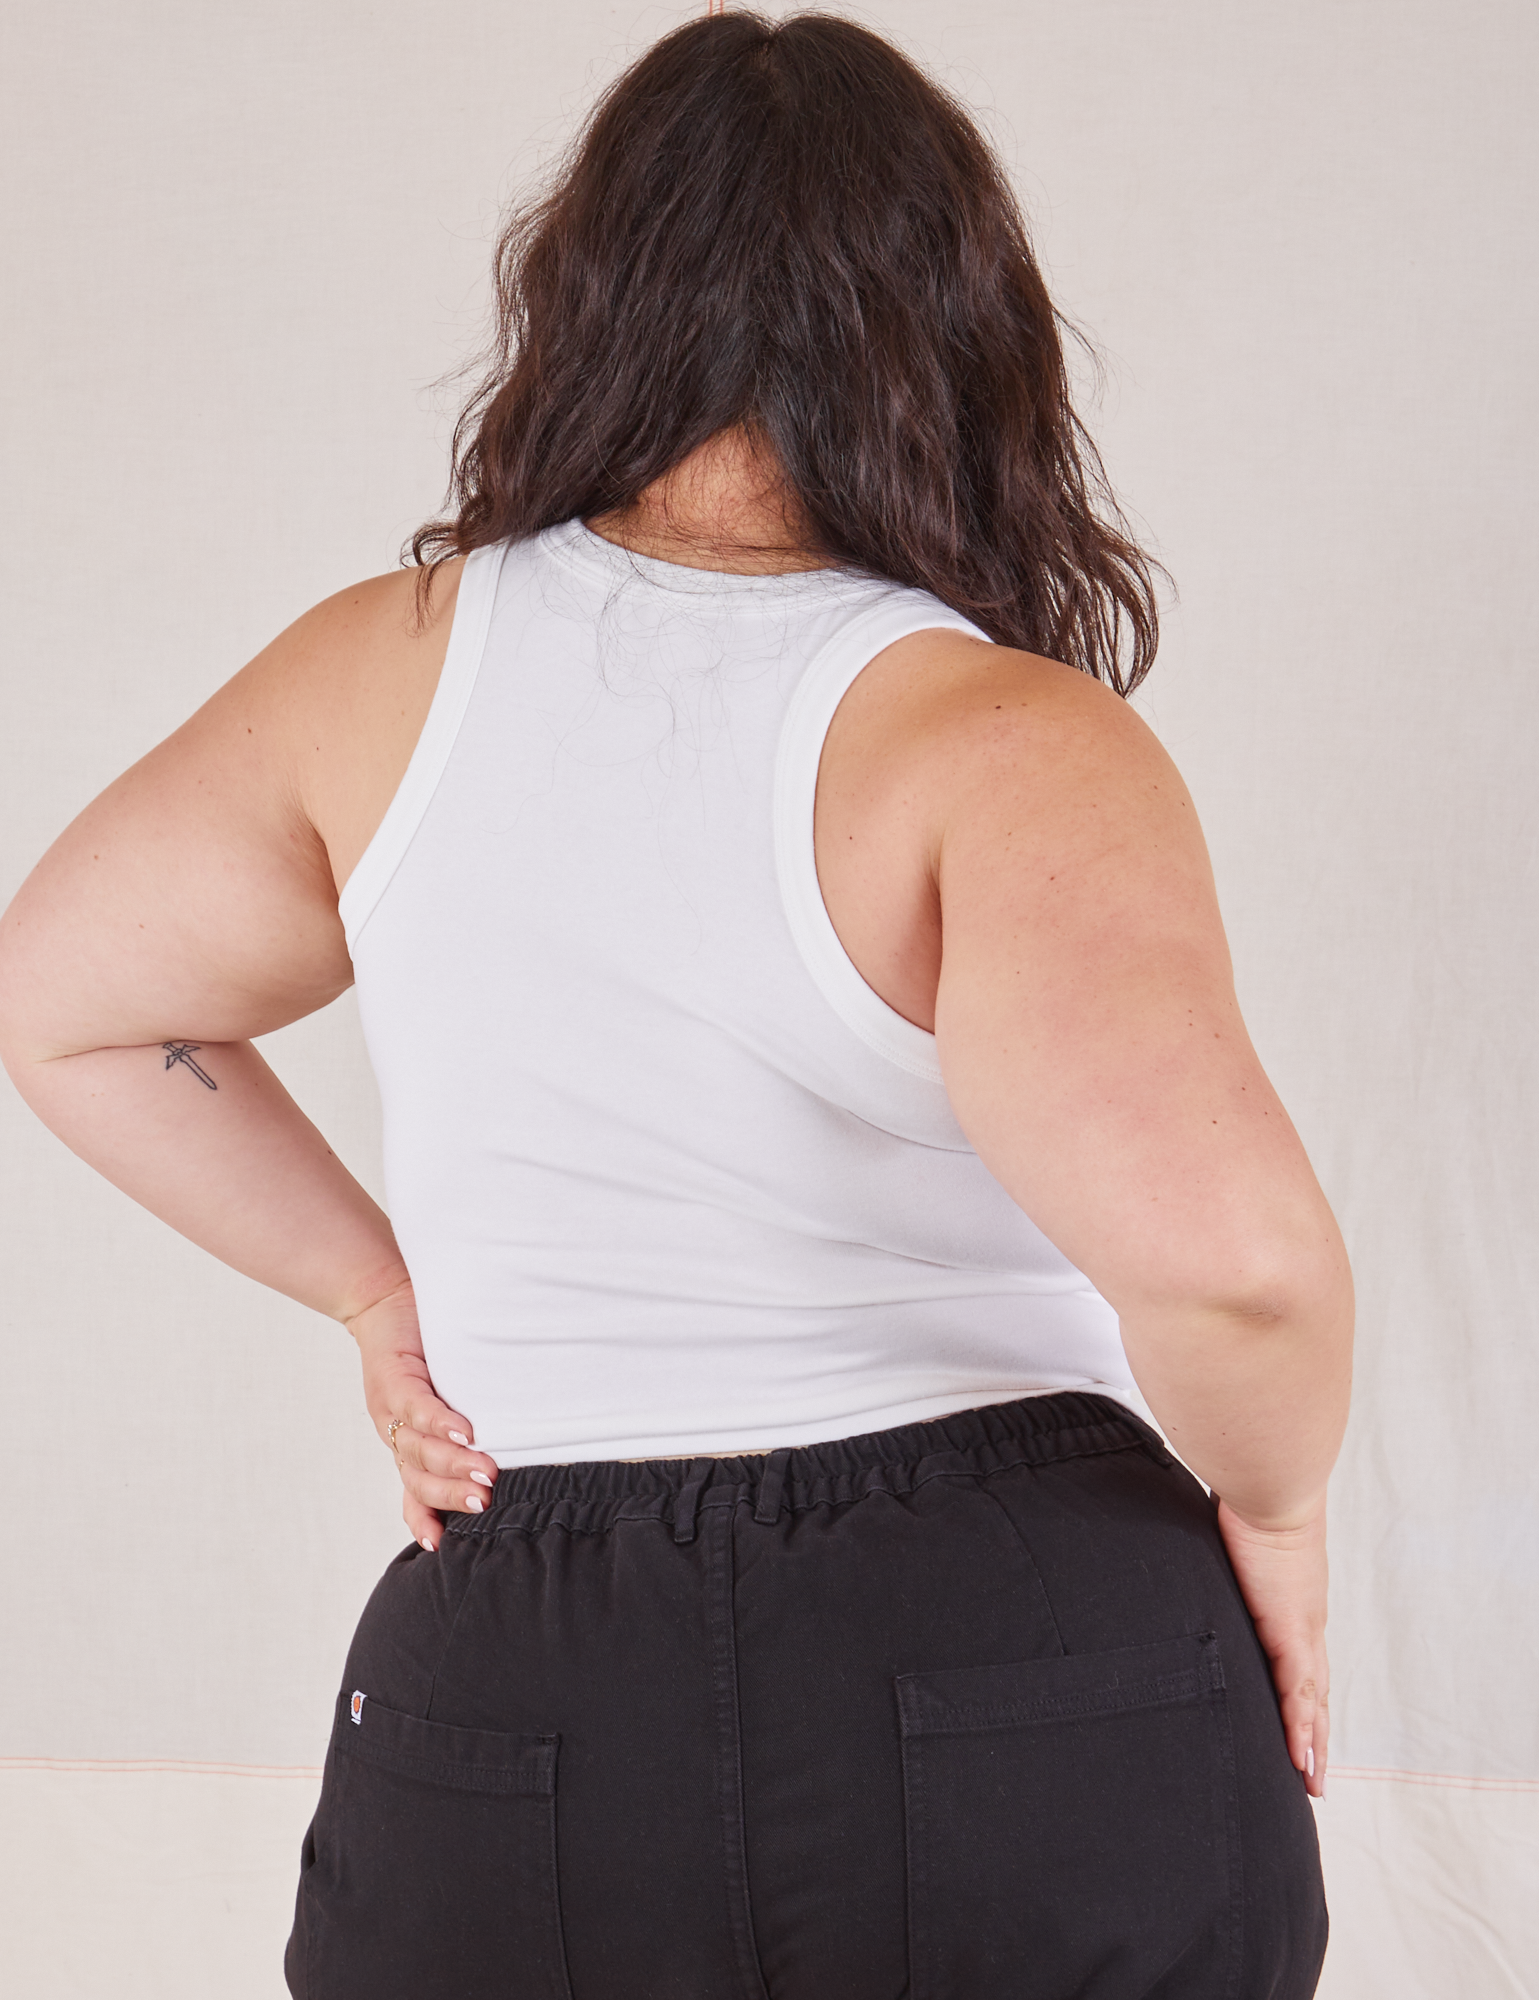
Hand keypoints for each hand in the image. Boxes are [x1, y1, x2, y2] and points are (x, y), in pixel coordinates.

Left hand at [345, 1279, 500, 1551]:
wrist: (385, 1297)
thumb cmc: (424, 1349)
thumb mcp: (442, 1395)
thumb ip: (465, 1427)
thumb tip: (513, 1448)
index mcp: (409, 1445)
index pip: (415, 1493)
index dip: (426, 1519)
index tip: (443, 1547)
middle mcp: (397, 1434)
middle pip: (418, 1479)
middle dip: (451, 1495)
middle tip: (485, 1503)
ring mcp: (392, 1408)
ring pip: (418, 1449)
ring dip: (453, 1464)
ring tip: (485, 1473)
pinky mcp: (394, 1376)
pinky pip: (417, 1407)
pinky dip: (441, 1421)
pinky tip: (465, 1430)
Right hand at [1215, 1498, 1328, 1798]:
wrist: (1268, 1482)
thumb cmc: (1245, 1497)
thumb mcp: (1221, 1541)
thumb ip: (1206, 1559)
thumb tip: (1173, 1551)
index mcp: (1287, 1602)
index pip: (1296, 1660)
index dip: (1299, 1698)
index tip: (1298, 1729)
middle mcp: (1302, 1621)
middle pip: (1312, 1692)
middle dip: (1312, 1734)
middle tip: (1312, 1776)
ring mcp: (1301, 1628)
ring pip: (1311, 1702)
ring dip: (1312, 1743)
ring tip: (1311, 1784)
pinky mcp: (1291, 1629)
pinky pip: (1297, 1692)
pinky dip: (1300, 1729)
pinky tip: (1302, 1761)